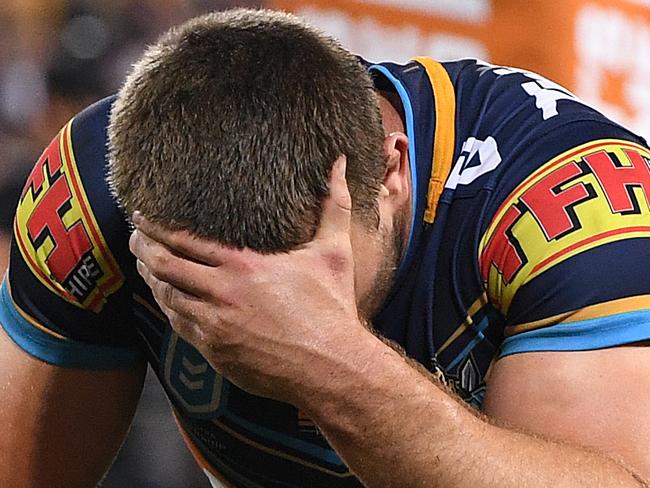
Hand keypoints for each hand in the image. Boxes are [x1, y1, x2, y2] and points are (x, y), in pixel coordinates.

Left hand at [129, 156, 374, 402]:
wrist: (329, 367)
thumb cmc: (332, 308)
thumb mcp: (334, 252)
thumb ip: (334, 204)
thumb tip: (341, 163)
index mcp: (243, 267)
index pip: (184, 241)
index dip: (155, 227)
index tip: (141, 216)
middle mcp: (222, 295)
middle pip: (164, 268)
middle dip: (142, 250)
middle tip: (133, 237)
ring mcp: (214, 327)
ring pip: (167, 299)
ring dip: (152, 281)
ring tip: (146, 267)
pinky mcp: (216, 353)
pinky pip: (180, 329)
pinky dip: (170, 311)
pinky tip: (169, 303)